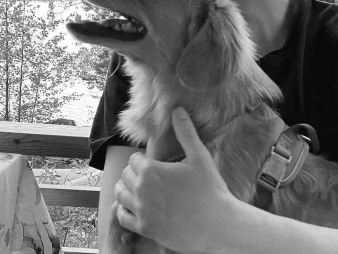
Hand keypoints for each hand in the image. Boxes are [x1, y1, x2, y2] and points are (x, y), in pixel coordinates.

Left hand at [114, 106, 235, 252]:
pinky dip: (125, 210)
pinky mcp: (144, 228)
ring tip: (141, 188)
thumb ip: (185, 131)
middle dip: (135, 172)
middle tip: (150, 174)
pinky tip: (136, 207)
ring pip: (121, 194)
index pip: (134, 159)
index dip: (144, 159)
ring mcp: (141, 211)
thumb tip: (177, 109)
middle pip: (126, 175)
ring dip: (127, 188)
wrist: (216, 225)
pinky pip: (123, 217)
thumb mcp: (199, 156)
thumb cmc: (209, 189)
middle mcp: (141, 190)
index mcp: (151, 170)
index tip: (155, 163)